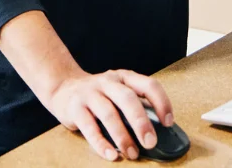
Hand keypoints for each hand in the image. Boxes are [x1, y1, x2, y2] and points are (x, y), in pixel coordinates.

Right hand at [45, 68, 174, 161]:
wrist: (62, 87)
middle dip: (141, 122)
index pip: (148, 85)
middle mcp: (108, 82)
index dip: (161, 103)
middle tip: (151, 143)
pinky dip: (101, 143)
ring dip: (122, 136)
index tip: (168, 122)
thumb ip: (135, 105)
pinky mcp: (75, 108)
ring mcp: (90, 93)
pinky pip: (89, 127)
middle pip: (127, 99)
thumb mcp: (118, 92)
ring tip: (132, 153)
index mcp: (124, 77)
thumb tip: (157, 132)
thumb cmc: (99, 95)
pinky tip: (110, 155)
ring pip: (108, 113)